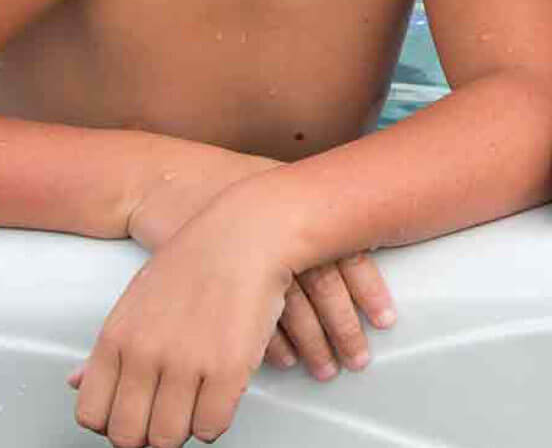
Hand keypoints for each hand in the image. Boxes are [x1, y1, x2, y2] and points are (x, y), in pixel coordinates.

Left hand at [69, 209, 289, 447]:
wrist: (247, 234)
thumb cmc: (195, 263)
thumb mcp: (135, 302)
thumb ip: (107, 349)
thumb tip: (74, 382)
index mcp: (115, 339)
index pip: (93, 414)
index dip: (114, 423)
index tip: (134, 415)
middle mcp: (144, 355)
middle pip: (129, 435)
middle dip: (147, 434)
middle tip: (165, 418)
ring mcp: (186, 364)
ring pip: (170, 438)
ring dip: (183, 430)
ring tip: (194, 407)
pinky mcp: (228, 369)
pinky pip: (212, 426)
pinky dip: (215, 423)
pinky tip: (218, 401)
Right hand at [126, 149, 392, 382]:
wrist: (165, 181)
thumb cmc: (224, 185)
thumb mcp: (275, 188)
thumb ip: (312, 214)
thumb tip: (359, 234)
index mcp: (297, 206)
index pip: (346, 252)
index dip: (369, 290)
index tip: (387, 321)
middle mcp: (275, 231)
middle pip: (322, 287)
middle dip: (344, 328)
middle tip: (358, 361)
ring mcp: (242, 255)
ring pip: (289, 309)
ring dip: (312, 344)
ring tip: (326, 371)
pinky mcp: (212, 280)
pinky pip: (249, 322)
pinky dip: (272, 345)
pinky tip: (286, 362)